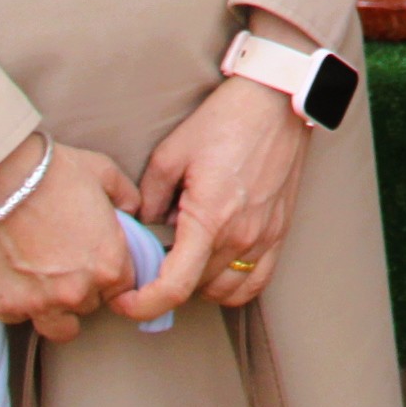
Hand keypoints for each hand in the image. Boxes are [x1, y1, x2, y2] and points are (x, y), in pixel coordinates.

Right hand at [0, 134, 140, 341]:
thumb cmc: (51, 172)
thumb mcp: (104, 174)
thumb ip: (127, 198)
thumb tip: (132, 211)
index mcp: (110, 264)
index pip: (124, 287)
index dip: (110, 272)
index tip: (95, 261)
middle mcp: (79, 292)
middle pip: (91, 304)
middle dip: (83, 287)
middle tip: (65, 261)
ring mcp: (41, 304)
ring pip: (60, 327)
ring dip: (56, 309)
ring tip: (44, 282)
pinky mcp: (5, 307)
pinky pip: (20, 317)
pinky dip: (18, 302)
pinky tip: (13, 275)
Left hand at [119, 66, 310, 316]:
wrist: (276, 101)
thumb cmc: (224, 121)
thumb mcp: (170, 154)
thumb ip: (149, 198)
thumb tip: (144, 228)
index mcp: (209, 218)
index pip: (174, 287)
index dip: (143, 305)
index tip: (125, 302)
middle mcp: (240, 235)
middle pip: (195, 290)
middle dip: (164, 287)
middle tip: (148, 267)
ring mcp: (264, 236)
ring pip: (224, 291)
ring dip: (198, 287)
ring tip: (182, 264)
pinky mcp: (279, 231)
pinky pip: (256, 281)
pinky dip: (232, 287)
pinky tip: (215, 269)